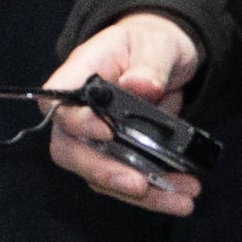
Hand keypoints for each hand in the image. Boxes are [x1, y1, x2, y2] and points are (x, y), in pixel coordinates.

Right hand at [45, 15, 203, 214]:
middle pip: (71, 151)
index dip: (76, 123)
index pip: (58, 105)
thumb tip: (141, 86)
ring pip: (100, 175)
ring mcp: (95, 140)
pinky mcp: (118, 157)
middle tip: (140, 185)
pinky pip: (128, 182)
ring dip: (140, 193)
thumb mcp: (155, 45)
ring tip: (183, 198)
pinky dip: (156, 195)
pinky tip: (183, 196)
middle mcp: (78, 114)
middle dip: (104, 172)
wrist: (164, 59)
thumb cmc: (150, 43)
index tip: (107, 131)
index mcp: (77, 78)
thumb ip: (148, 64)